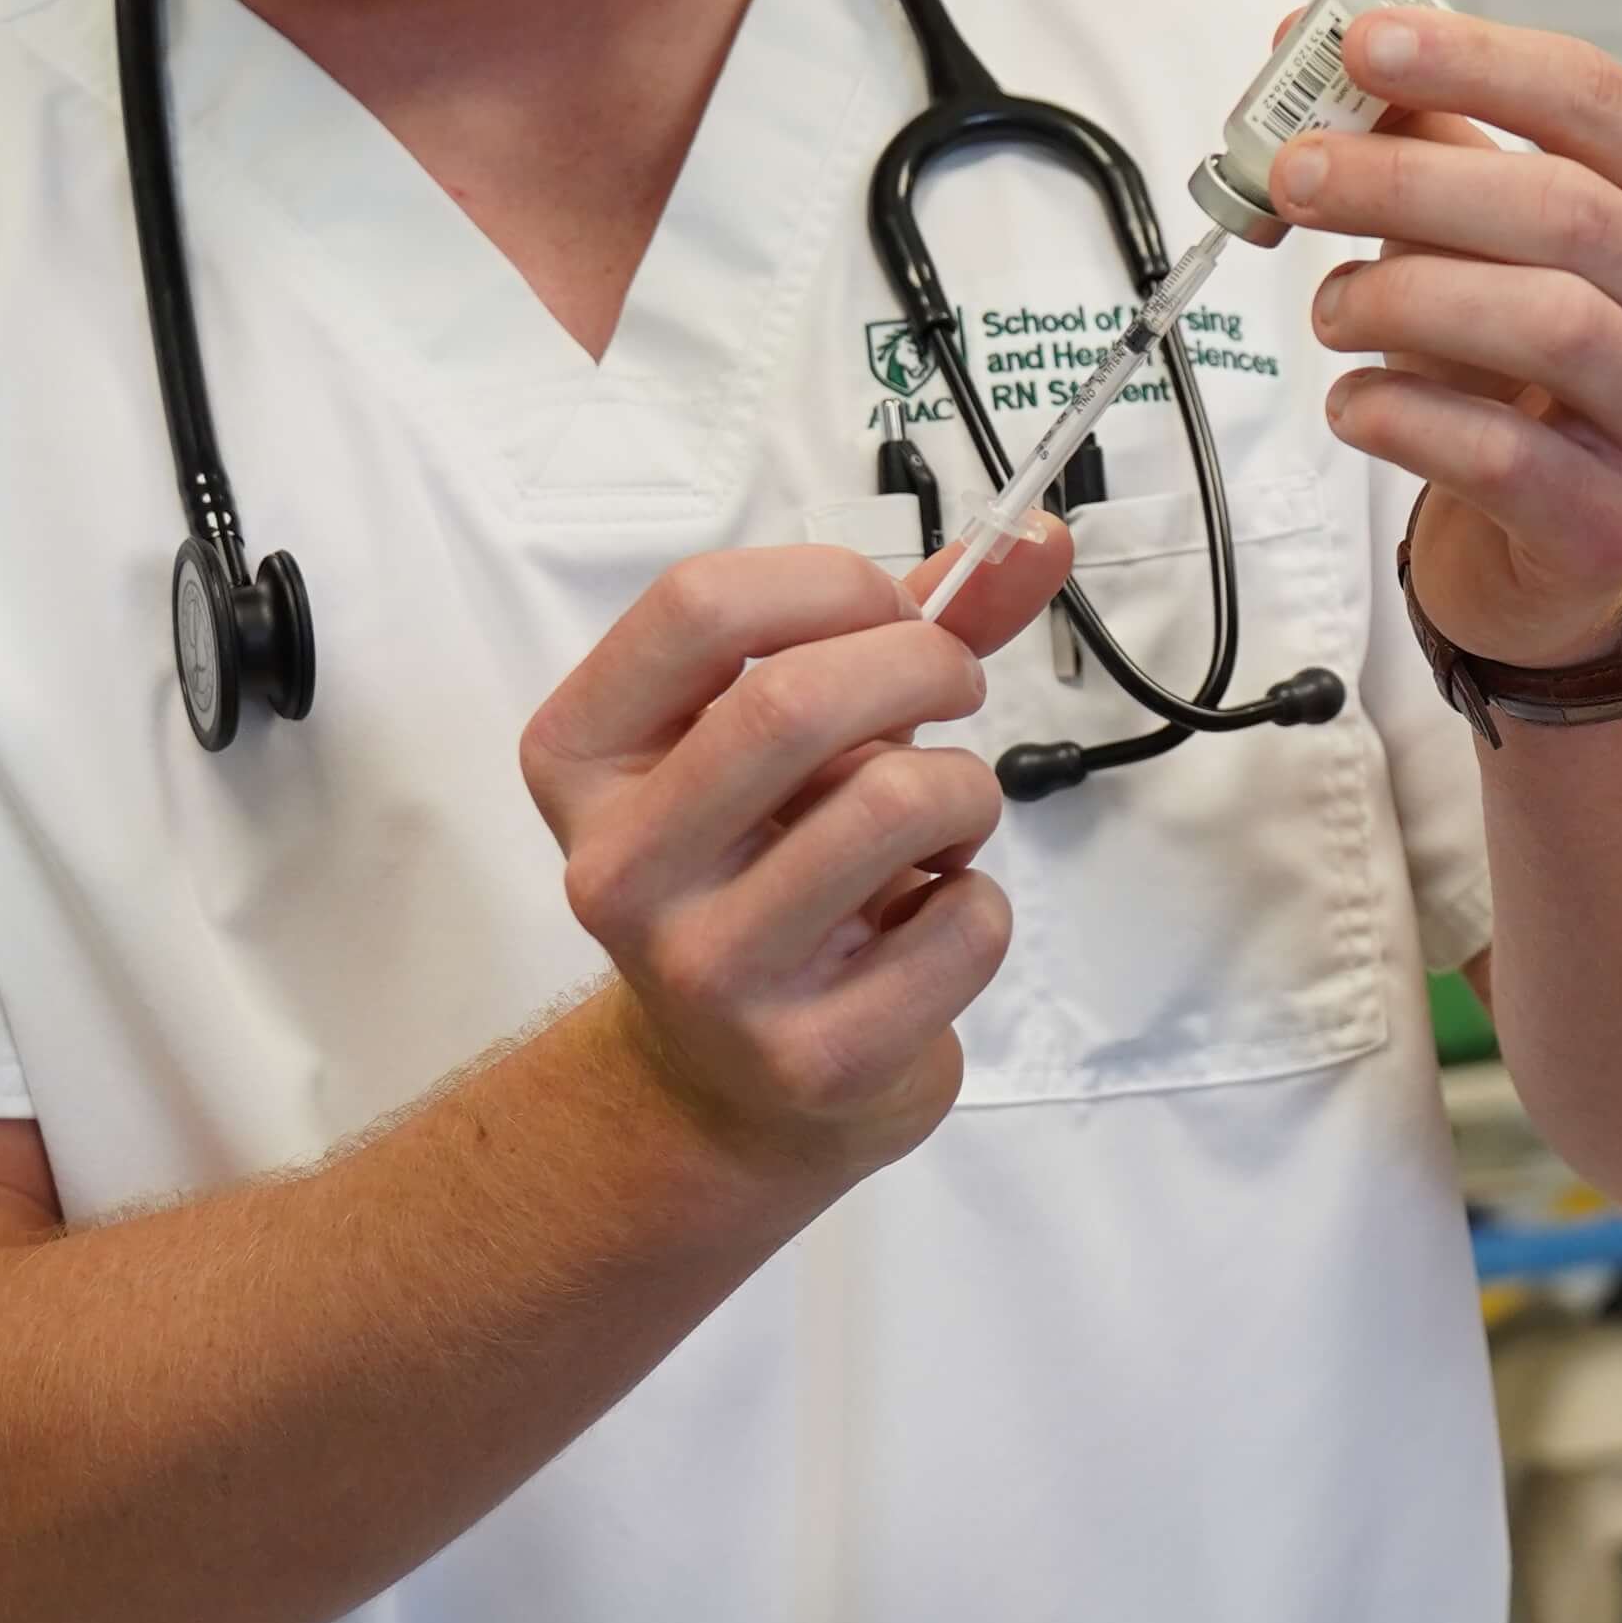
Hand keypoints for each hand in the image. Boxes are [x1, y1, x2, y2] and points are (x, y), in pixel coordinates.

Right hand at [515, 520, 1077, 1183]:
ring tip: (943, 821)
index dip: (834, 583)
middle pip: (793, 699)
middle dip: (924, 665)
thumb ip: (905, 626)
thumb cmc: (768, 866)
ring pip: (895, 804)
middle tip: (957, 687)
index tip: (894, 611)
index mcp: (582, 760)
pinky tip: (926, 924)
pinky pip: (963, 922)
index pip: (698, 604)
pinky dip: (981, 902)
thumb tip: (1039, 535)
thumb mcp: (800, 737)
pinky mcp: (808, 1057)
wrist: (731, 1086)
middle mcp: (617, 868)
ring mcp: (706, 974)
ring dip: (965, 791)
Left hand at [1274, 9, 1621, 668]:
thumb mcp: (1481, 229)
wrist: (1549, 528)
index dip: (1476, 61)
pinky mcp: (1614, 522)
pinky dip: (1401, 415)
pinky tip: (1354, 401)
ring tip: (1330, 306)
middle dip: (1409, 180)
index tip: (1361, 45)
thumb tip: (1300, 44)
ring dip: (1403, 298)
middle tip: (1298, 175)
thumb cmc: (1521, 357)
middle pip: (1567, 210)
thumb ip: (1418, 134)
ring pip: (1549, 325)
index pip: (1597, 99)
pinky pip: (1501, 454)